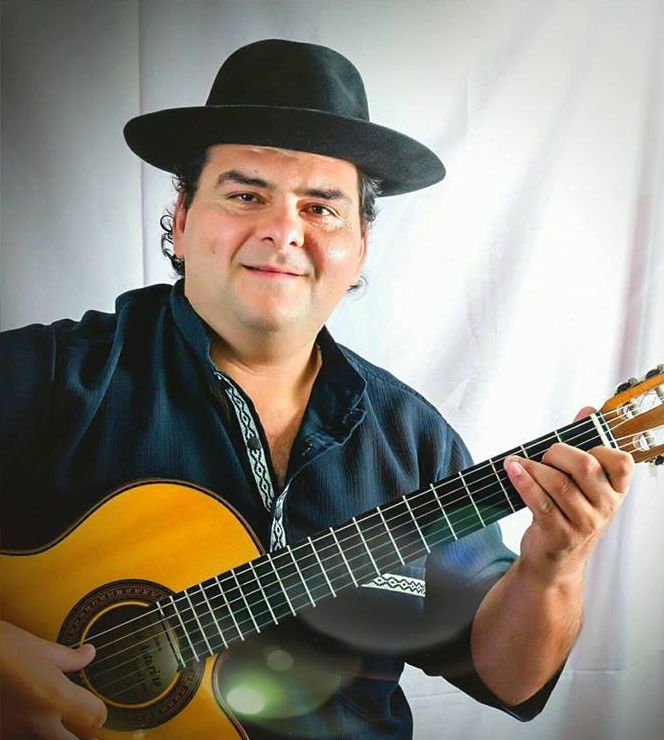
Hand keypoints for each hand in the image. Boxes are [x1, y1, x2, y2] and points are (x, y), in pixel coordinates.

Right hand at [0, 620, 106, 738]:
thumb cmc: (3, 647)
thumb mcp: (41, 648)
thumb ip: (70, 658)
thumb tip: (89, 654)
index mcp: (55, 697)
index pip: (95, 717)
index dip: (100, 713)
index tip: (98, 709)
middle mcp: (38, 722)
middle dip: (82, 737)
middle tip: (86, 730)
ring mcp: (15, 732)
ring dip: (55, 736)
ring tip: (55, 721)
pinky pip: (21, 737)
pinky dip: (29, 732)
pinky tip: (29, 719)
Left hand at [504, 406, 633, 585]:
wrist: (554, 560)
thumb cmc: (567, 512)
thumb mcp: (582, 483)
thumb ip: (584, 445)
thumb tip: (588, 410)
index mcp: (616, 491)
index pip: (620, 461)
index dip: (596, 448)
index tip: (575, 448)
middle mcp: (605, 508)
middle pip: (585, 466)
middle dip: (558, 453)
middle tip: (544, 455)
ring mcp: (584, 524)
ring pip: (558, 484)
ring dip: (533, 467)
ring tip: (518, 463)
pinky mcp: (559, 535)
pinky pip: (539, 501)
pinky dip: (523, 481)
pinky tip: (512, 469)